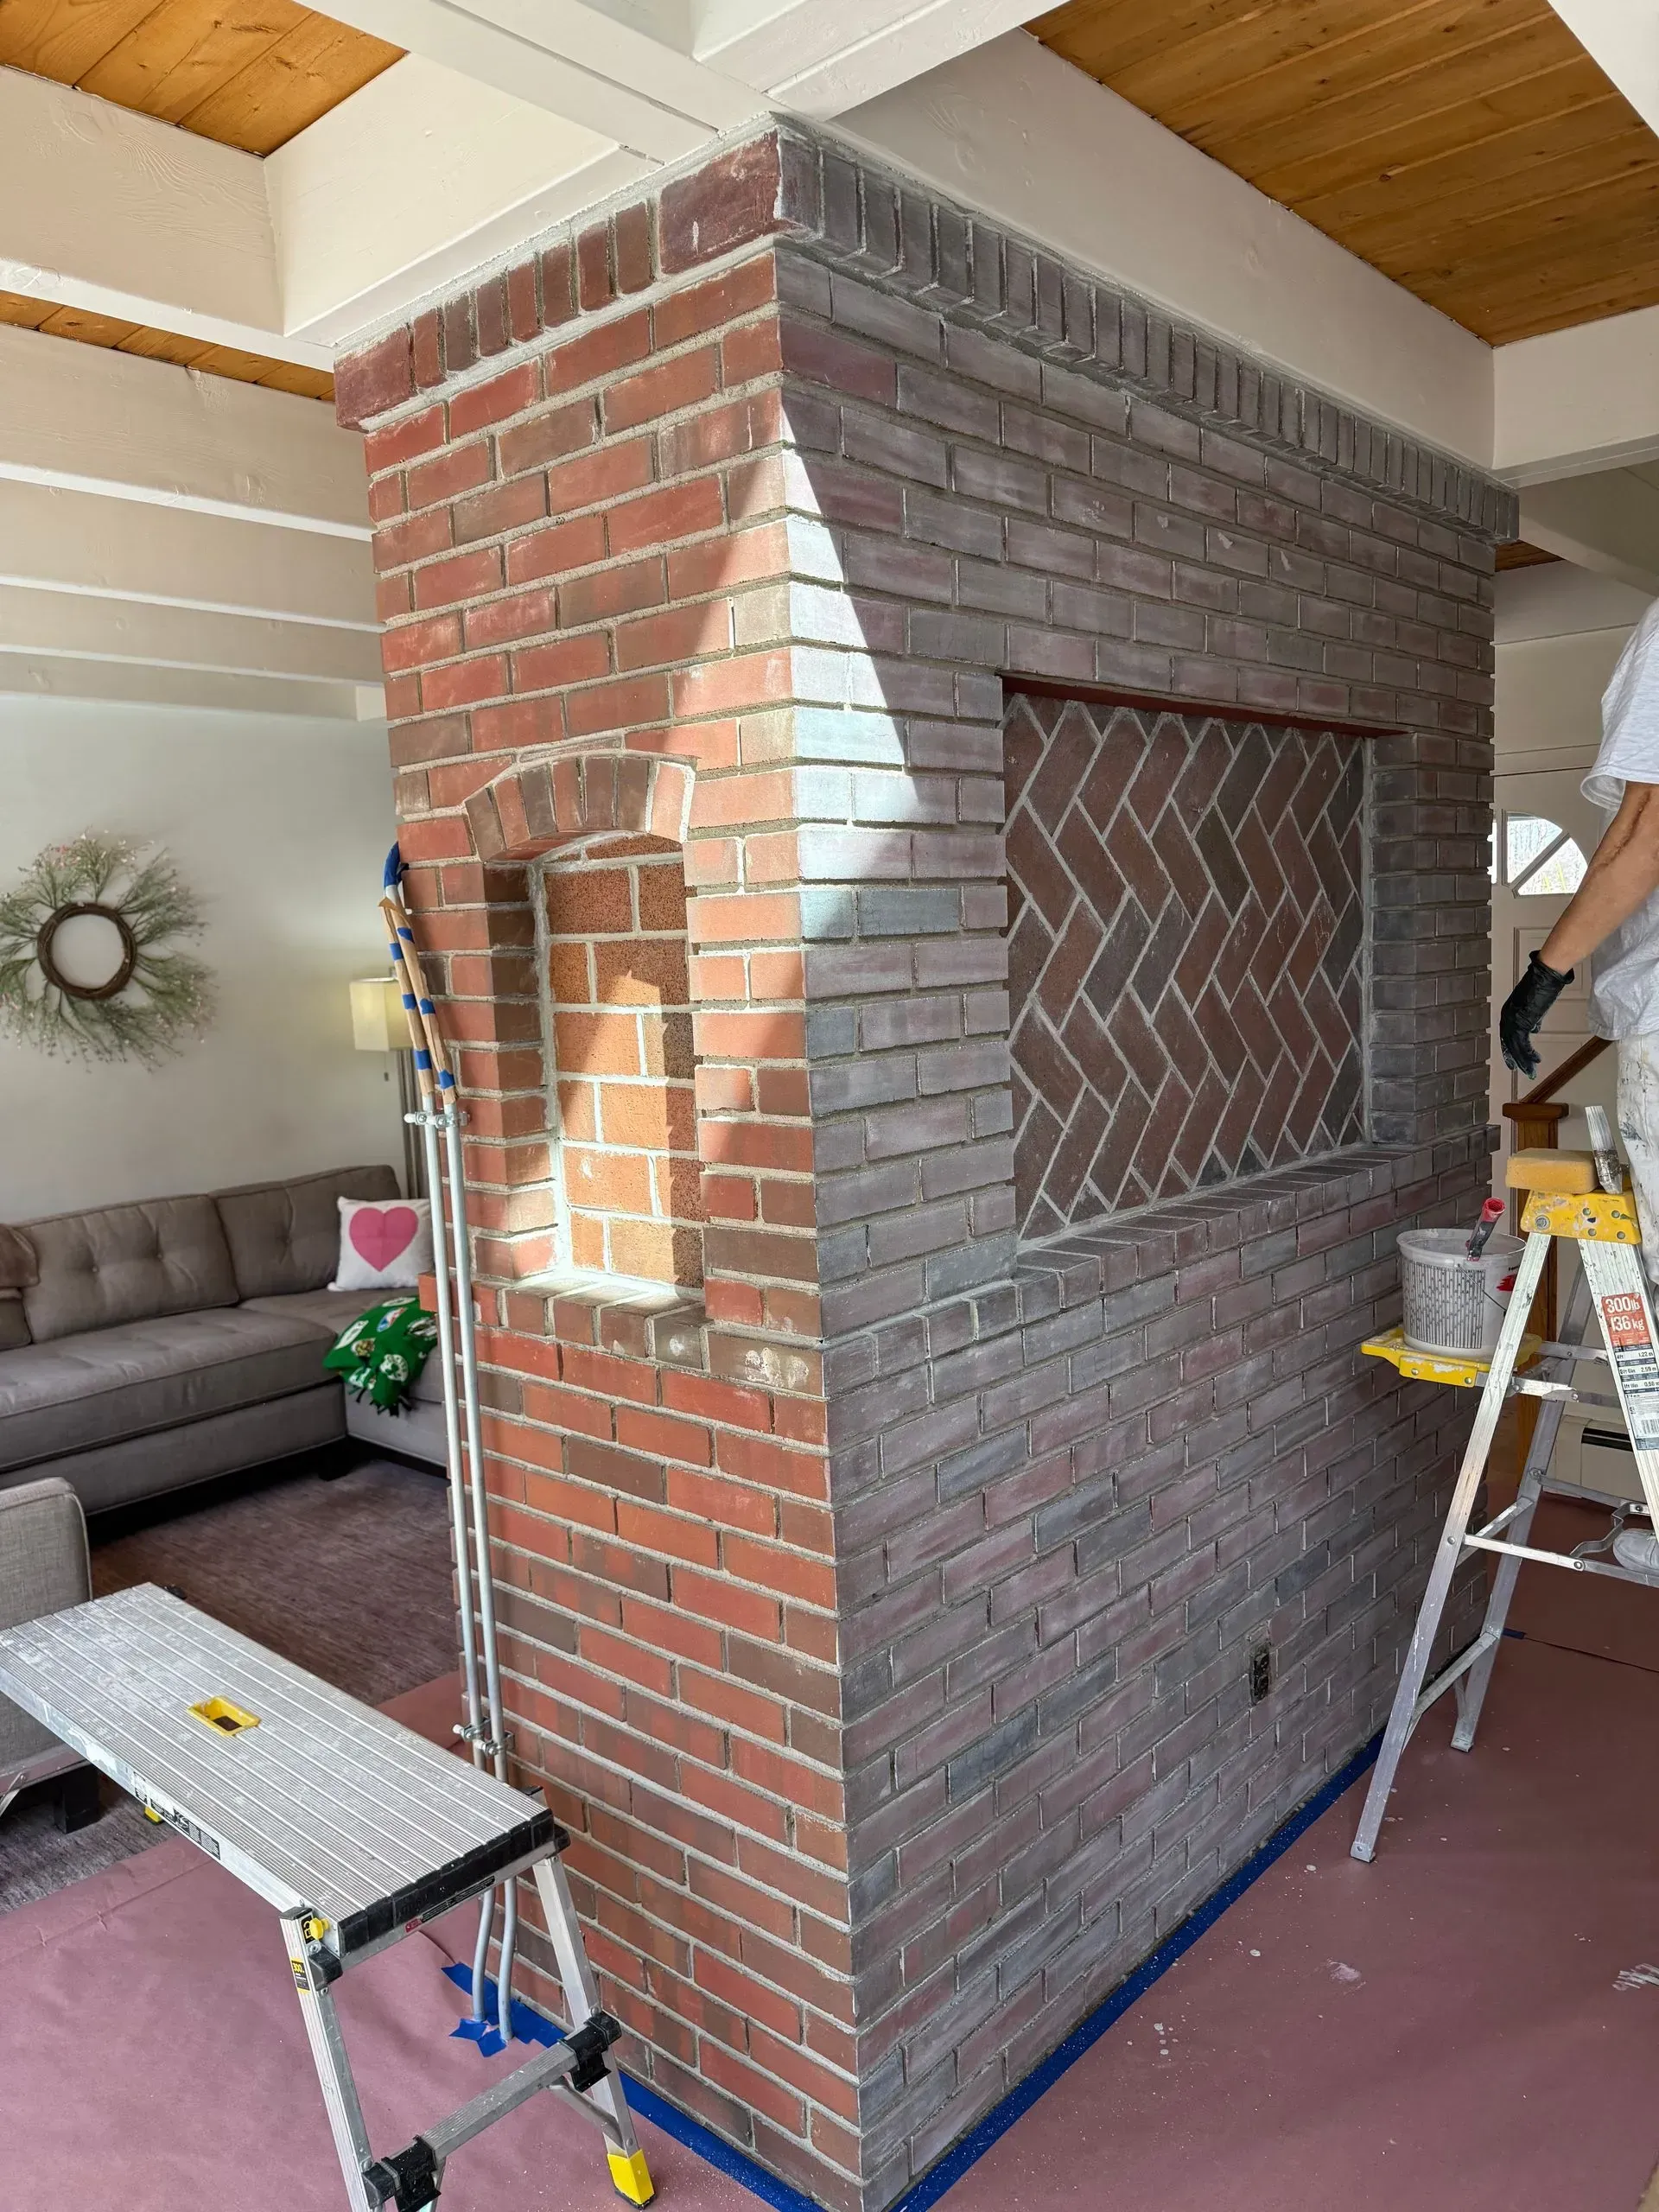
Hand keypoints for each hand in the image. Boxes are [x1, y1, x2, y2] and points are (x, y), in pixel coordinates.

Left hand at [1499, 951, 1573, 1076]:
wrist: (1547, 976)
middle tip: (1517, 1070)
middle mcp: (1507, 1015)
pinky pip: (1522, 1044)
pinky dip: (1529, 1054)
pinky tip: (1535, 1060)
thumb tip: (1534, 1029)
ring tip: (1531, 1071)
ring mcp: (1513, 1019)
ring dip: (1523, 1060)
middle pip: (1508, 1042)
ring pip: (1515, 1046)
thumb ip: (1532, 1017)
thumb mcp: (1535, 1005)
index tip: (1512, 1058)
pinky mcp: (1522, 1021)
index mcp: (1509, 1010)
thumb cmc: (1544, 985)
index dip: (1509, 1048)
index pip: (1506, 1034)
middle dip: (1513, 1058)